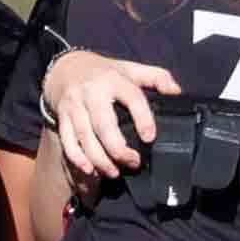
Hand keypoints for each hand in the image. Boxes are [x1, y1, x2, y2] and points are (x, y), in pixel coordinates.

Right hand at [51, 50, 180, 180]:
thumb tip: (176, 91)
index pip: (132, 98)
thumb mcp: (131, 69)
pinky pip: (68, 141)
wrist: (65, 68)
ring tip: (114, 172)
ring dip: (100, 159)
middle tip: (133, 163)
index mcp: (113, 80)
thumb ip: (156, 77)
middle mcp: (92, 92)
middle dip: (118, 149)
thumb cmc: (104, 73)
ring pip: (85, 138)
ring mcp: (74, 106)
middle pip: (104, 126)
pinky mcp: (62, 117)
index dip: (143, 119)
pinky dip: (78, 158)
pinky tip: (90, 170)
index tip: (149, 138)